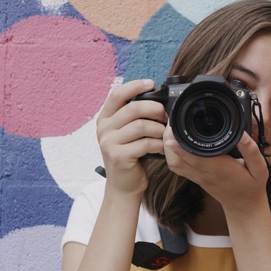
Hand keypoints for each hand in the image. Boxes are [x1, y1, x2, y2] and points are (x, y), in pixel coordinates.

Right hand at [96, 79, 167, 193]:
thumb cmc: (131, 157)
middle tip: (166, 117)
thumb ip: (135, 117)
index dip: (135, 86)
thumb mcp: (128, 133)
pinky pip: (145, 143)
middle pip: (133, 108)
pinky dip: (159, 144)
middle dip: (155, 109)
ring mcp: (109, 143)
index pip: (117, 94)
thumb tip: (158, 99)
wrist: (124, 186)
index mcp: (105, 118)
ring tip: (165, 135)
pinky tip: (162, 148)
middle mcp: (104, 129)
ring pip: (141, 125)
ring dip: (159, 129)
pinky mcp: (118, 156)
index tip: (151, 84)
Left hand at [163, 127, 269, 211]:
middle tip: (171, 123)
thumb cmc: (252, 185)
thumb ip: (251, 150)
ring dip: (168, 148)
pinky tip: (174, 143)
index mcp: (220, 169)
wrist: (244, 205)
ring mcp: (198, 177)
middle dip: (170, 141)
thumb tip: (241, 134)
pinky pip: (177, 167)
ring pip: (174, 164)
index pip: (197, 158)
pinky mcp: (195, 178)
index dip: (182, 148)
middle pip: (179, 159)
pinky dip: (171, 155)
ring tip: (172, 129)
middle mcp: (205, 174)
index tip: (172, 135)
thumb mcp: (260, 168)